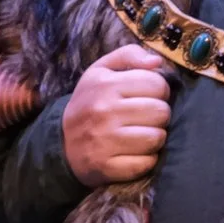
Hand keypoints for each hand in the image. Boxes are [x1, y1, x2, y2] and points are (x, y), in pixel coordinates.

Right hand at [62, 45, 173, 185]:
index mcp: (104, 85)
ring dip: (154, 138)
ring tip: (140, 134)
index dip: (158, 90)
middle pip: (161, 112)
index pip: (157, 84)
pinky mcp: (107, 167)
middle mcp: (103, 112)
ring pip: (157, 138)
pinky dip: (145, 160)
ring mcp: (104, 142)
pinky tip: (134, 153)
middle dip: (158, 115)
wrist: (62, 144)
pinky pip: (146, 163)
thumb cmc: (90, 103)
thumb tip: (157, 62)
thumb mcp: (101, 71)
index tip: (146, 96)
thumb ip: (128, 56)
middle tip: (144, 117)